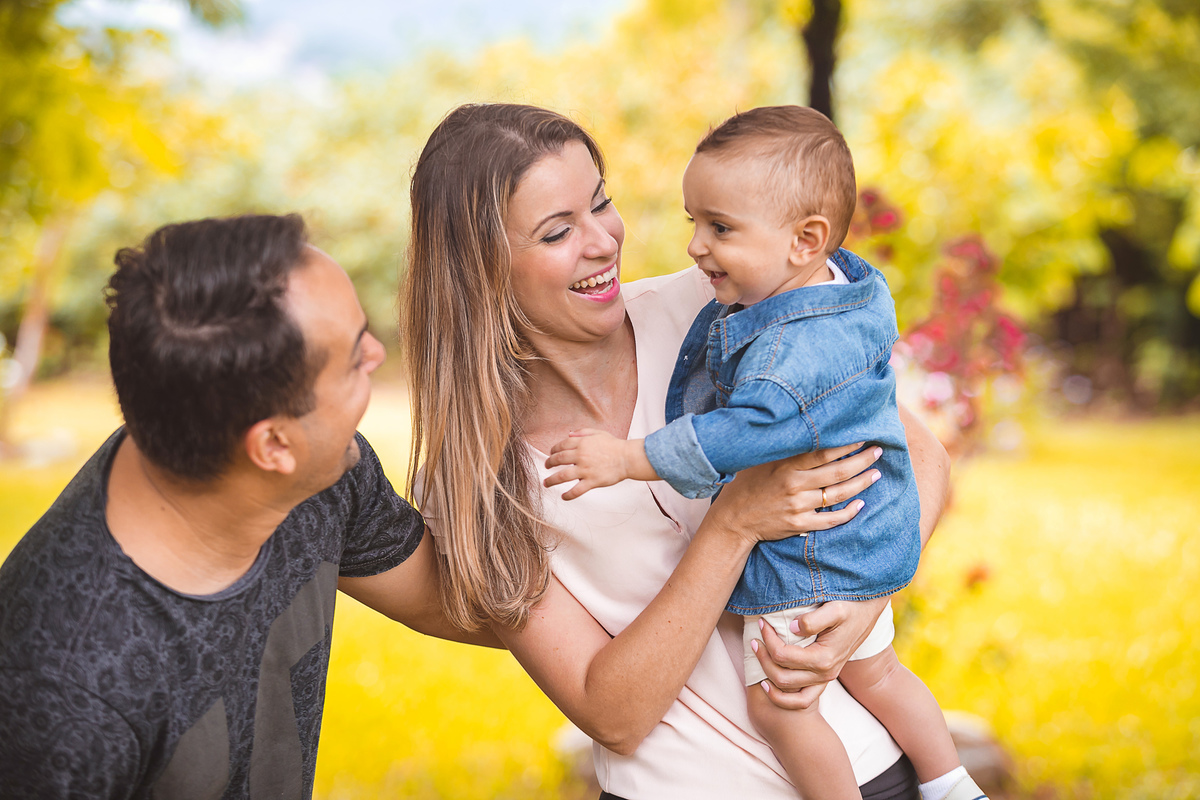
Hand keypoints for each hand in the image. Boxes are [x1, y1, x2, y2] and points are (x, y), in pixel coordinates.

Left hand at [544, 429, 635, 499]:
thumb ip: (582, 432)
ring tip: (546, 483)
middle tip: (546, 466)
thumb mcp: (598, 433)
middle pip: (558, 460)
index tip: (551, 454)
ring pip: (562, 476)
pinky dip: (568, 495)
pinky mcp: (592, 481)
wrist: (627, 458)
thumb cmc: (615, 445)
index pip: (561, 446)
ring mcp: (585, 470)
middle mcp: (581, 456)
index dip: (553, 450)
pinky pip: (576, 490)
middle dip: (549, 463)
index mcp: (582, 443)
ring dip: (551, 480)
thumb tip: (569, 434)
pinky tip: (563, 497)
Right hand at [705, 443, 882, 547]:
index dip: (846, 443)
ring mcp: (797, 506)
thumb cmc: (747, 485)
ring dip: (861, 484)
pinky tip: (860, 505)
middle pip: (837, 471)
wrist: (732, 520)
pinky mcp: (799, 525)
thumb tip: (806, 432)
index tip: (863, 436)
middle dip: (862, 460)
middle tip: (878, 451)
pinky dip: (848, 513)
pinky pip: (830, 520)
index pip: (823, 451)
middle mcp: (794, 484)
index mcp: (786, 465)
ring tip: (876, 474)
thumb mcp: (761, 461)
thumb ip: (784, 450)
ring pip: (838, 494)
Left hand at [749, 596, 888, 709]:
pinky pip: (802, 699)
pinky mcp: (824, 678)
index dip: (768, 640)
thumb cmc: (851, 607)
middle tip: (753, 639)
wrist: (867, 611)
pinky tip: (768, 684)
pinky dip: (783, 698)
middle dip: (762, 658)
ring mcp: (825, 678)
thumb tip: (791, 627)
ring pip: (788, 690)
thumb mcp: (835, 608)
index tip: (762, 623)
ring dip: (768, 677)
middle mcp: (824, 673)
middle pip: (781, 677)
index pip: (783, 656)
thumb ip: (813, 620)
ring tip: (757, 658)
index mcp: (824, 657)